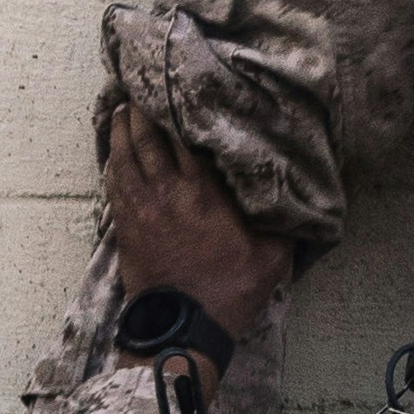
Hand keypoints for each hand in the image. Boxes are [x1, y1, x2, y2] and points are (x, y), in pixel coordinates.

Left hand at [103, 103, 300, 347]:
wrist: (184, 327)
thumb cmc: (230, 290)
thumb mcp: (272, 256)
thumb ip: (283, 222)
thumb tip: (300, 201)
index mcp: (204, 193)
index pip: (186, 137)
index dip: (177, 109)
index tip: (175, 86)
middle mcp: (168, 193)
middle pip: (149, 139)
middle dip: (143, 110)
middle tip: (140, 86)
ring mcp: (142, 209)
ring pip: (125, 157)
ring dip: (122, 131)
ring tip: (122, 109)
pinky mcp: (124, 228)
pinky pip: (113, 185)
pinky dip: (112, 163)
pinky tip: (112, 152)